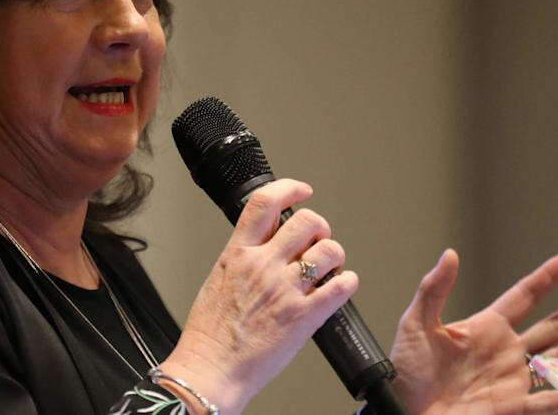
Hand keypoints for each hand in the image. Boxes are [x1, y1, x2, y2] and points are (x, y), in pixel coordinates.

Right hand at [160, 180, 357, 414]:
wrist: (210, 369)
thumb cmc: (210, 333)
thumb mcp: (218, 279)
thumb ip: (242, 258)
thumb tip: (264, 245)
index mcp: (238, 254)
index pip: (265, 202)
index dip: (289, 188)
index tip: (301, 190)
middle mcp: (263, 266)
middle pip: (307, 221)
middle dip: (319, 228)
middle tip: (317, 240)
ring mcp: (285, 290)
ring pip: (329, 251)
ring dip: (335, 255)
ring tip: (329, 266)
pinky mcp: (304, 317)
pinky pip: (341, 287)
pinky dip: (347, 283)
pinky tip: (339, 287)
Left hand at [389, 249, 557, 414]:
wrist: (401, 409)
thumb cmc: (404, 369)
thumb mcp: (416, 324)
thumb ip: (434, 290)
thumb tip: (451, 254)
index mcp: (486, 327)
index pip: (526, 295)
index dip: (550, 276)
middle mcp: (506, 351)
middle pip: (554, 324)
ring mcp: (513, 379)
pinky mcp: (513, 407)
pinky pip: (550, 399)